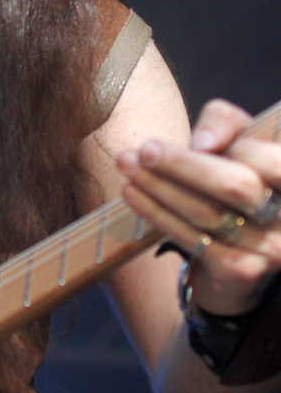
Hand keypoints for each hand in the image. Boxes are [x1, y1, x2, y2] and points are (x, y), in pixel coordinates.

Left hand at [118, 99, 280, 315]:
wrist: (237, 248)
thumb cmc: (233, 177)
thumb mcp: (237, 139)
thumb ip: (225, 123)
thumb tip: (203, 143)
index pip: (271, 160)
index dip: (236, 146)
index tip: (194, 139)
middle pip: (236, 185)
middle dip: (184, 165)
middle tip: (145, 150)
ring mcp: (268, 248)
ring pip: (207, 212)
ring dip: (159, 186)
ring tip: (127, 164)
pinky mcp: (239, 270)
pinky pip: (191, 238)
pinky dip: (156, 213)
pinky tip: (132, 194)